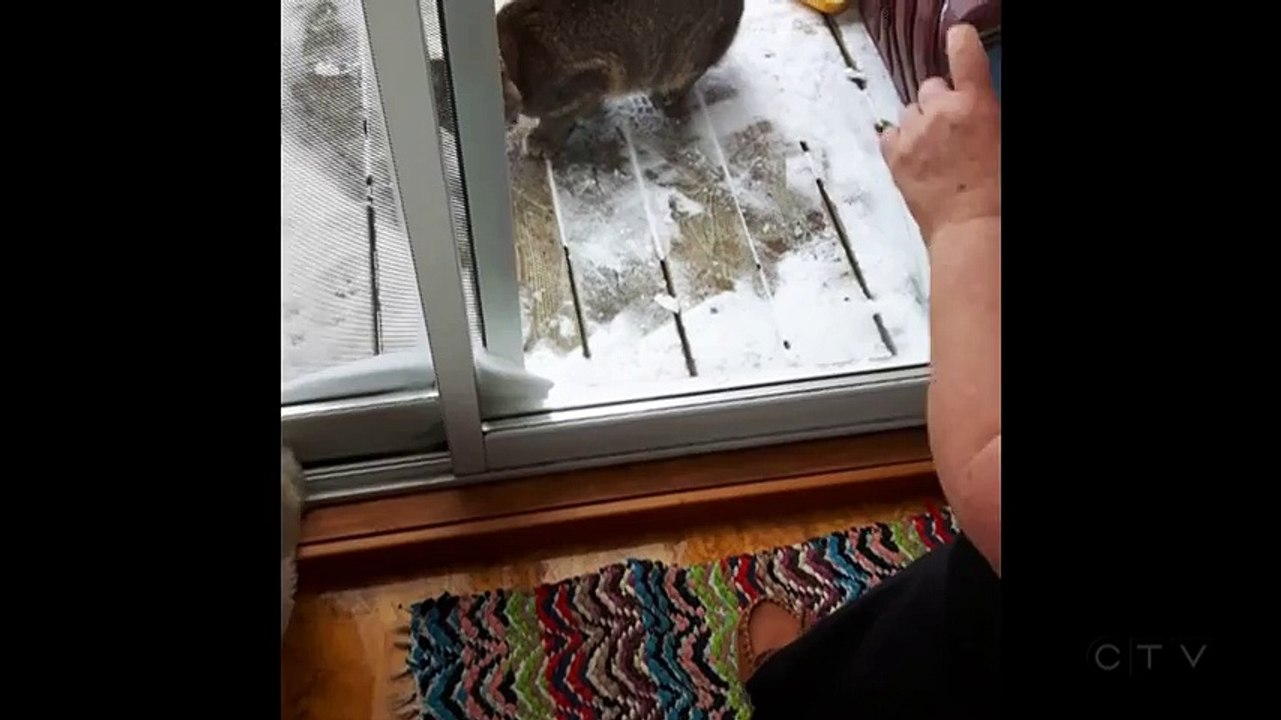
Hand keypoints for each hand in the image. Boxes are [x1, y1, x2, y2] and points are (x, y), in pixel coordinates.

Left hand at [879, 24, 999, 243]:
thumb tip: (973, 110)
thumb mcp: (1000, 139)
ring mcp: (912, 133)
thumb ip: (982, 113)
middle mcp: (939, 111)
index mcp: (974, 104)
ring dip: (919, 121)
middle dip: (940, 101)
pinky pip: (890, 133)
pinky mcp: (893, 155)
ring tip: (932, 146)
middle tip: (951, 127)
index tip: (958, 37)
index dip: (960, 42)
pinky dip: (899, 140)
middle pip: (931, 86)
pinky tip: (912, 156)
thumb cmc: (997, 188)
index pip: (964, 54)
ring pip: (909, 110)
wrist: (971, 226)